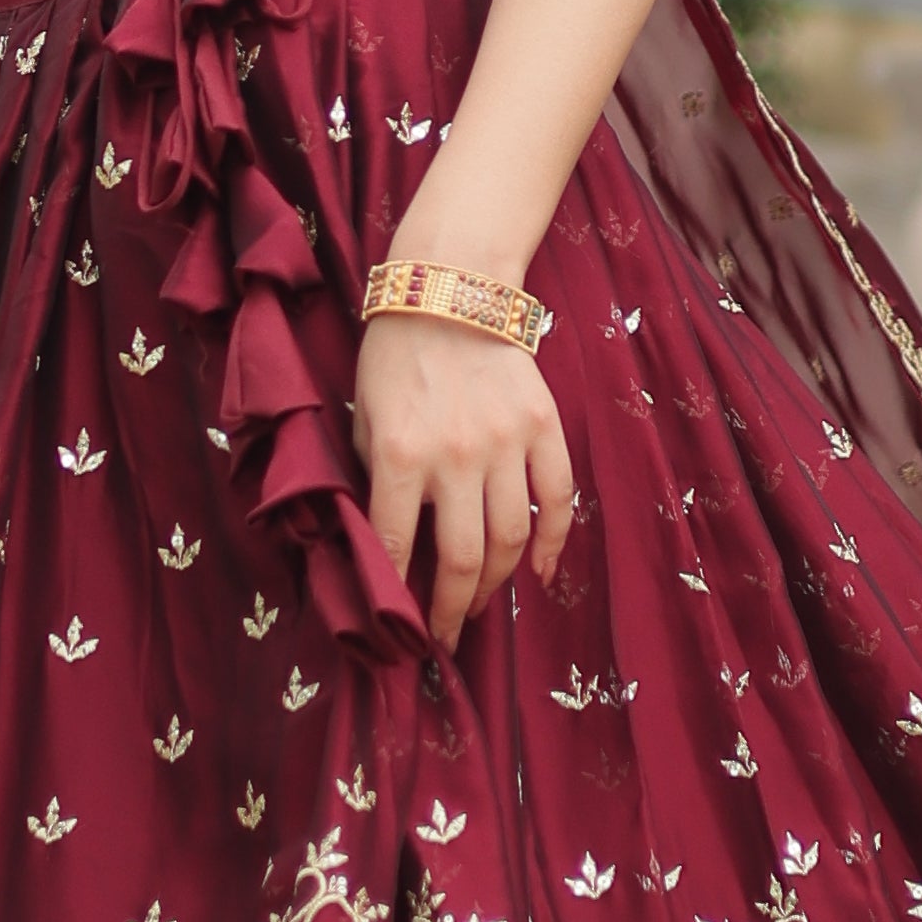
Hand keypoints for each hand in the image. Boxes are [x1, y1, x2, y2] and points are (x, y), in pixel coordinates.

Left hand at [355, 309, 574, 653]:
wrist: (448, 286)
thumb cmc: (393, 355)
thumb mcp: (364, 416)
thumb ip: (374, 477)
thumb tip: (382, 541)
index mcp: (399, 452)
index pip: (394, 544)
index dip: (396, 596)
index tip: (398, 628)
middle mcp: (456, 453)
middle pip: (462, 557)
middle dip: (451, 608)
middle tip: (445, 635)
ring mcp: (506, 440)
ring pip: (511, 538)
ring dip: (495, 584)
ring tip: (479, 605)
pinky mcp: (543, 425)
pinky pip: (558, 497)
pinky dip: (554, 542)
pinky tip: (542, 574)